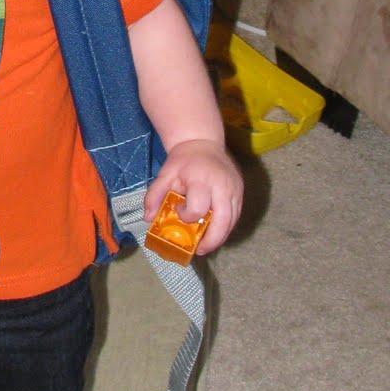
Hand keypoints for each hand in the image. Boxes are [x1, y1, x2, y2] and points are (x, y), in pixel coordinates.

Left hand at [143, 138, 243, 255]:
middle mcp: (222, 185)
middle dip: (212, 240)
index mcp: (202, 179)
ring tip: (207, 244)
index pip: (198, 208)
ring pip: (233, 221)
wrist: (203, 140)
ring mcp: (235, 188)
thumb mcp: (165, 173)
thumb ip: (154, 194)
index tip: (179, 211)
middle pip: (223, 221)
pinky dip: (226, 227)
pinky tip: (215, 231)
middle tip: (200, 250)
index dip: (187, 216)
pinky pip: (236, 214)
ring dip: (220, 236)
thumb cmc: (184, 159)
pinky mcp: (241, 190)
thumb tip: (148, 218)